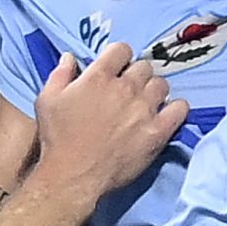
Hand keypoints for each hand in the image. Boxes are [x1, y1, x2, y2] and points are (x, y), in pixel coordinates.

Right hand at [34, 45, 190, 196]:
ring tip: (146, 104)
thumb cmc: (57, 139)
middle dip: (137, 75)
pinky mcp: (158, 131)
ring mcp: (144, 109)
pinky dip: (176, 108)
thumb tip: (69, 57)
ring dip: (154, 91)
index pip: (122, 49)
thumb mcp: (47, 101)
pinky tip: (167, 115)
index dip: (120, 57)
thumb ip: (60, 75)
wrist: (73, 176)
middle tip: (129, 91)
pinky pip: (180, 109)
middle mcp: (125, 88)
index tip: (116, 69)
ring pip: (162, 85)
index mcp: (99, 76)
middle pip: (144, 67)